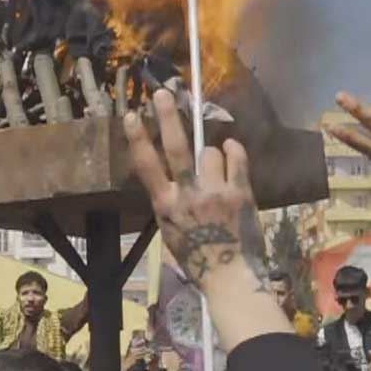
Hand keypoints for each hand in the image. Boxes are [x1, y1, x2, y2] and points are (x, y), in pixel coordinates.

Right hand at [125, 90, 266, 294]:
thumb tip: (171, 179)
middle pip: (176, 146)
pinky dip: (233, 150)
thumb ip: (169, 204)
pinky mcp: (241, 192)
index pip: (146, 166)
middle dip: (168, 116)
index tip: (130, 115)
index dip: (137, 138)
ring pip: (210, 152)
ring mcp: (216, 192)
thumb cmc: (197, 259)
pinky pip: (237, 157)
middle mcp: (188, 195)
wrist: (231, 277)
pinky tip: (231, 150)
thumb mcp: (171, 233)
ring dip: (211, 155)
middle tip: (163, 93)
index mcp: (166, 206)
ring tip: (214, 170)